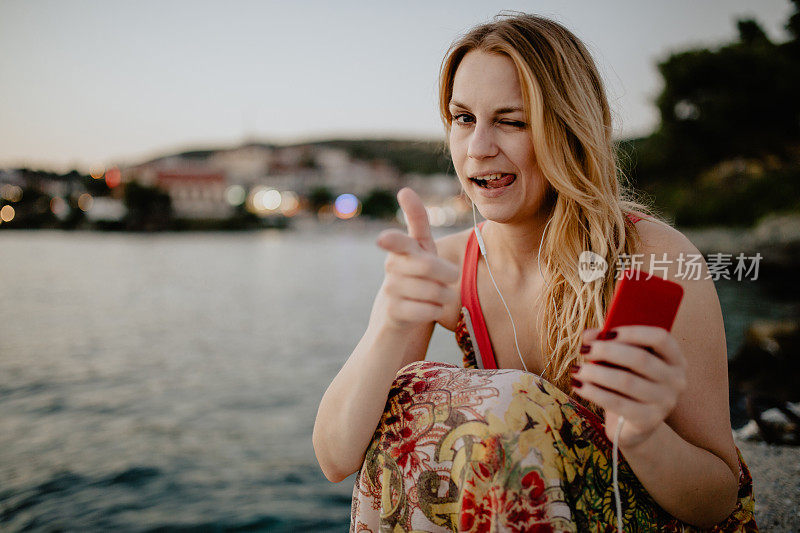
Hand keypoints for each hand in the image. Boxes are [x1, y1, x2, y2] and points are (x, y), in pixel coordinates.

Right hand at [376, 188, 458, 329]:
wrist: (396, 319)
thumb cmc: (418, 282)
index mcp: (407, 247)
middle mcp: (394, 263)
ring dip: (444, 297)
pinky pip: (429, 311)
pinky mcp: (393, 310)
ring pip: (435, 291)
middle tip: (452, 277)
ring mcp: (391, 287)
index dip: (412, 209)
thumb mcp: (424, 255)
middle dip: (447, 274)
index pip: (413, 225)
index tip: (405, 192)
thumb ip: (421, 232)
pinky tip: (427, 311)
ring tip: (436, 297)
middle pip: (429, 264)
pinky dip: (436, 312)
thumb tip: (406, 193)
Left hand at [571, 326, 687, 449]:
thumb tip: (589, 335)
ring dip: (596, 373)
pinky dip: (593, 392)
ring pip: (626, 381)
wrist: (634, 423)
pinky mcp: (649, 421)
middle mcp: (675, 380)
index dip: (633, 332)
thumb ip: (608, 341)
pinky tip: (578, 386)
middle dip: (607, 351)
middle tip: (584, 350)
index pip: (660, 338)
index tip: (606, 332)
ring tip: (577, 370)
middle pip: (640, 359)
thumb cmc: (628, 381)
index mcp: (674, 359)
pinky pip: (617, 403)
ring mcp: (665, 402)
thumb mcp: (621, 360)